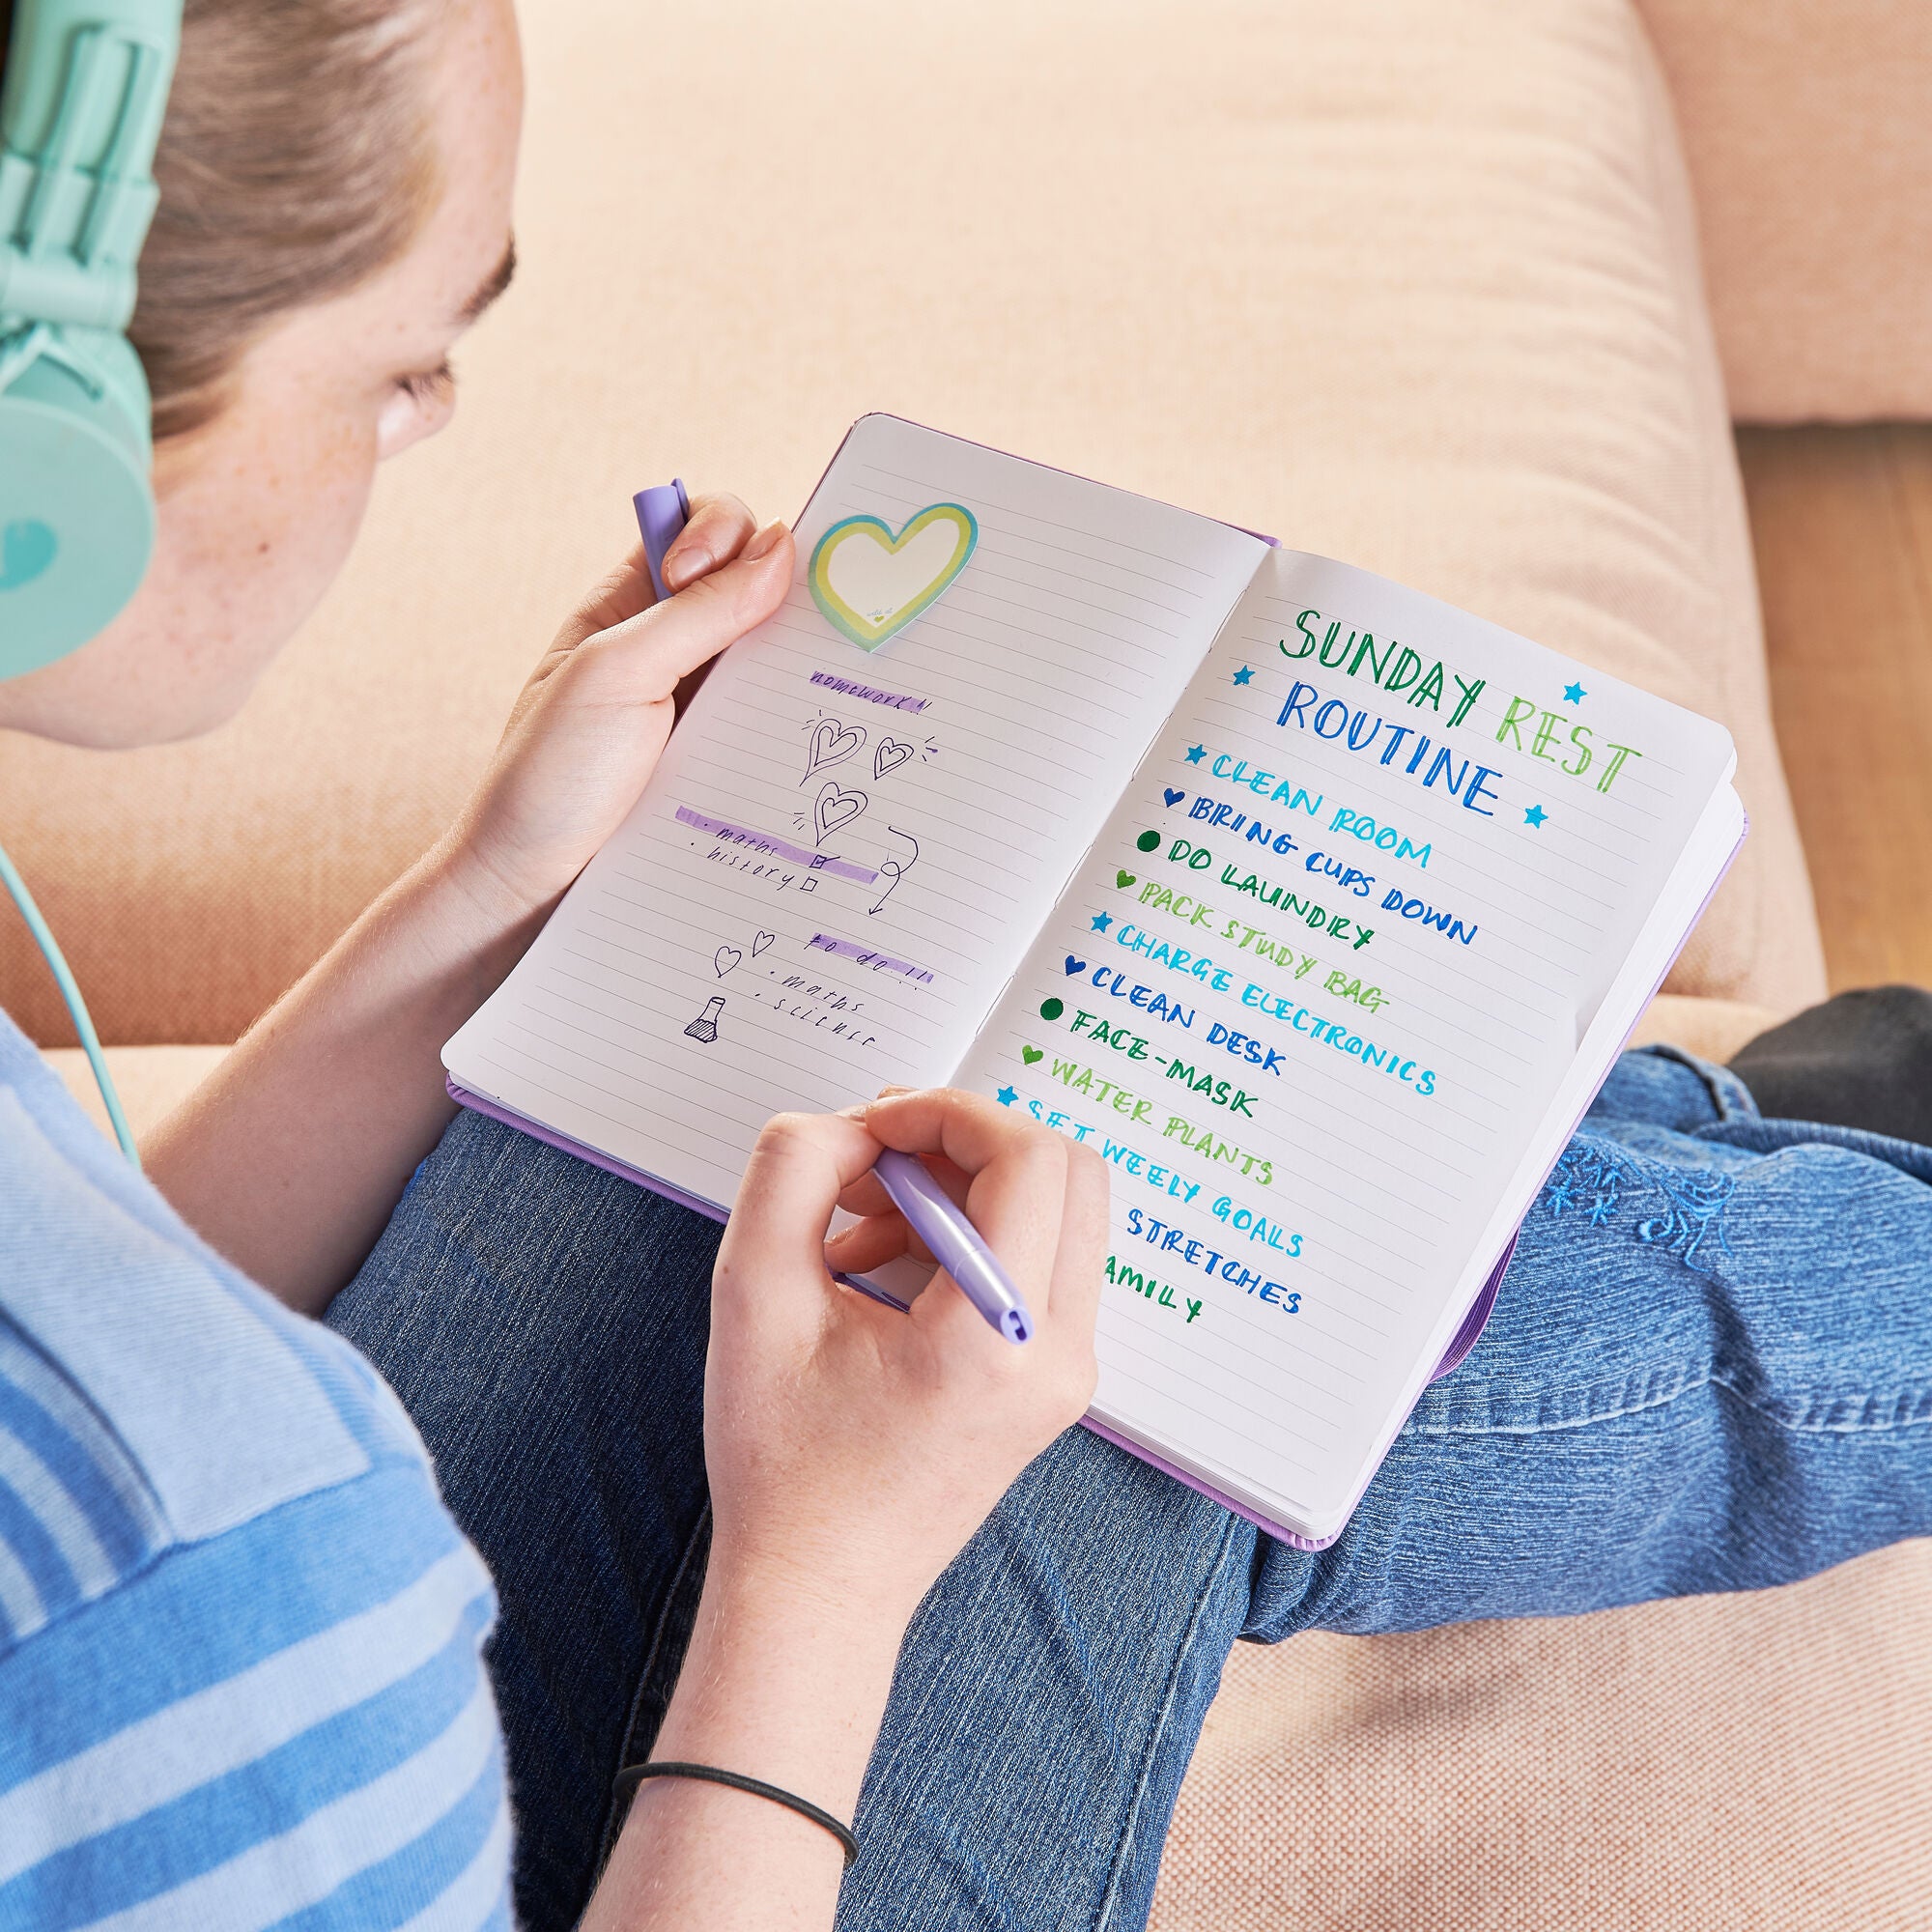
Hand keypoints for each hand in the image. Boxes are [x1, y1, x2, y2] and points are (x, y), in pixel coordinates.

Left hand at [444, 492, 793, 923]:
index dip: (725, 531)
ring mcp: (709, 704)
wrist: (532, 891)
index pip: (703, 526)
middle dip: (790, 587)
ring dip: (806, 657)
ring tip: (812, 678)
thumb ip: (696, 610)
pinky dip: (810, 714)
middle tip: (785, 628)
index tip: (699, 573)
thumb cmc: (550, 777)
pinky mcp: (733, 760)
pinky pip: (786, 718)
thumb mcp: (614, 675)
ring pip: (782, 653)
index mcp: (630, 604)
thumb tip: (784, 547)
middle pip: (759, 583)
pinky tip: (819, 727)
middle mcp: (675, 645)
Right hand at [705, 1089, 1107, 1626]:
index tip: (874, 1122)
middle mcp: (1059, 1353)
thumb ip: (793, 1169)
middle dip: (963, 1139)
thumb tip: (854, 1123)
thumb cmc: (783, 1461)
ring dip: (961, 1185)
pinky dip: (969, 1231)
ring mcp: (1068, 1370)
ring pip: (1054, 1209)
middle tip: (875, 1158)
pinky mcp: (1054, 1377)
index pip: (1027, 1158)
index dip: (949, 1110)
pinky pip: (1037, 1259)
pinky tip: (881, 1263)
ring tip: (858, 1224)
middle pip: (1063, 1169)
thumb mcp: (753, 1291)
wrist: (819, 1585)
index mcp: (997, 1338)